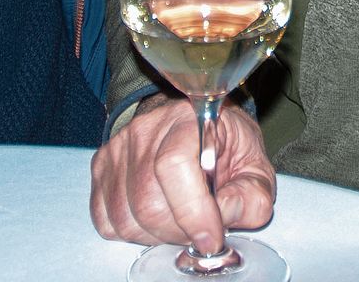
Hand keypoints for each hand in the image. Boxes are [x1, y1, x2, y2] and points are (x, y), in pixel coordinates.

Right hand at [89, 95, 274, 252]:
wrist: (196, 127)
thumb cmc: (226, 147)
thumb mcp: (255, 168)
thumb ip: (251, 196)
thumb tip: (225, 215)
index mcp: (190, 120)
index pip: (173, 165)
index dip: (192, 211)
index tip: (211, 238)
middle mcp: (146, 129)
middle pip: (148, 202)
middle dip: (180, 232)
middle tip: (201, 231)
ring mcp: (119, 148)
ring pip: (126, 217)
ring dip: (157, 236)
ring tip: (181, 222)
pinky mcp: (102, 167)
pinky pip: (107, 220)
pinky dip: (133, 233)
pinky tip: (156, 219)